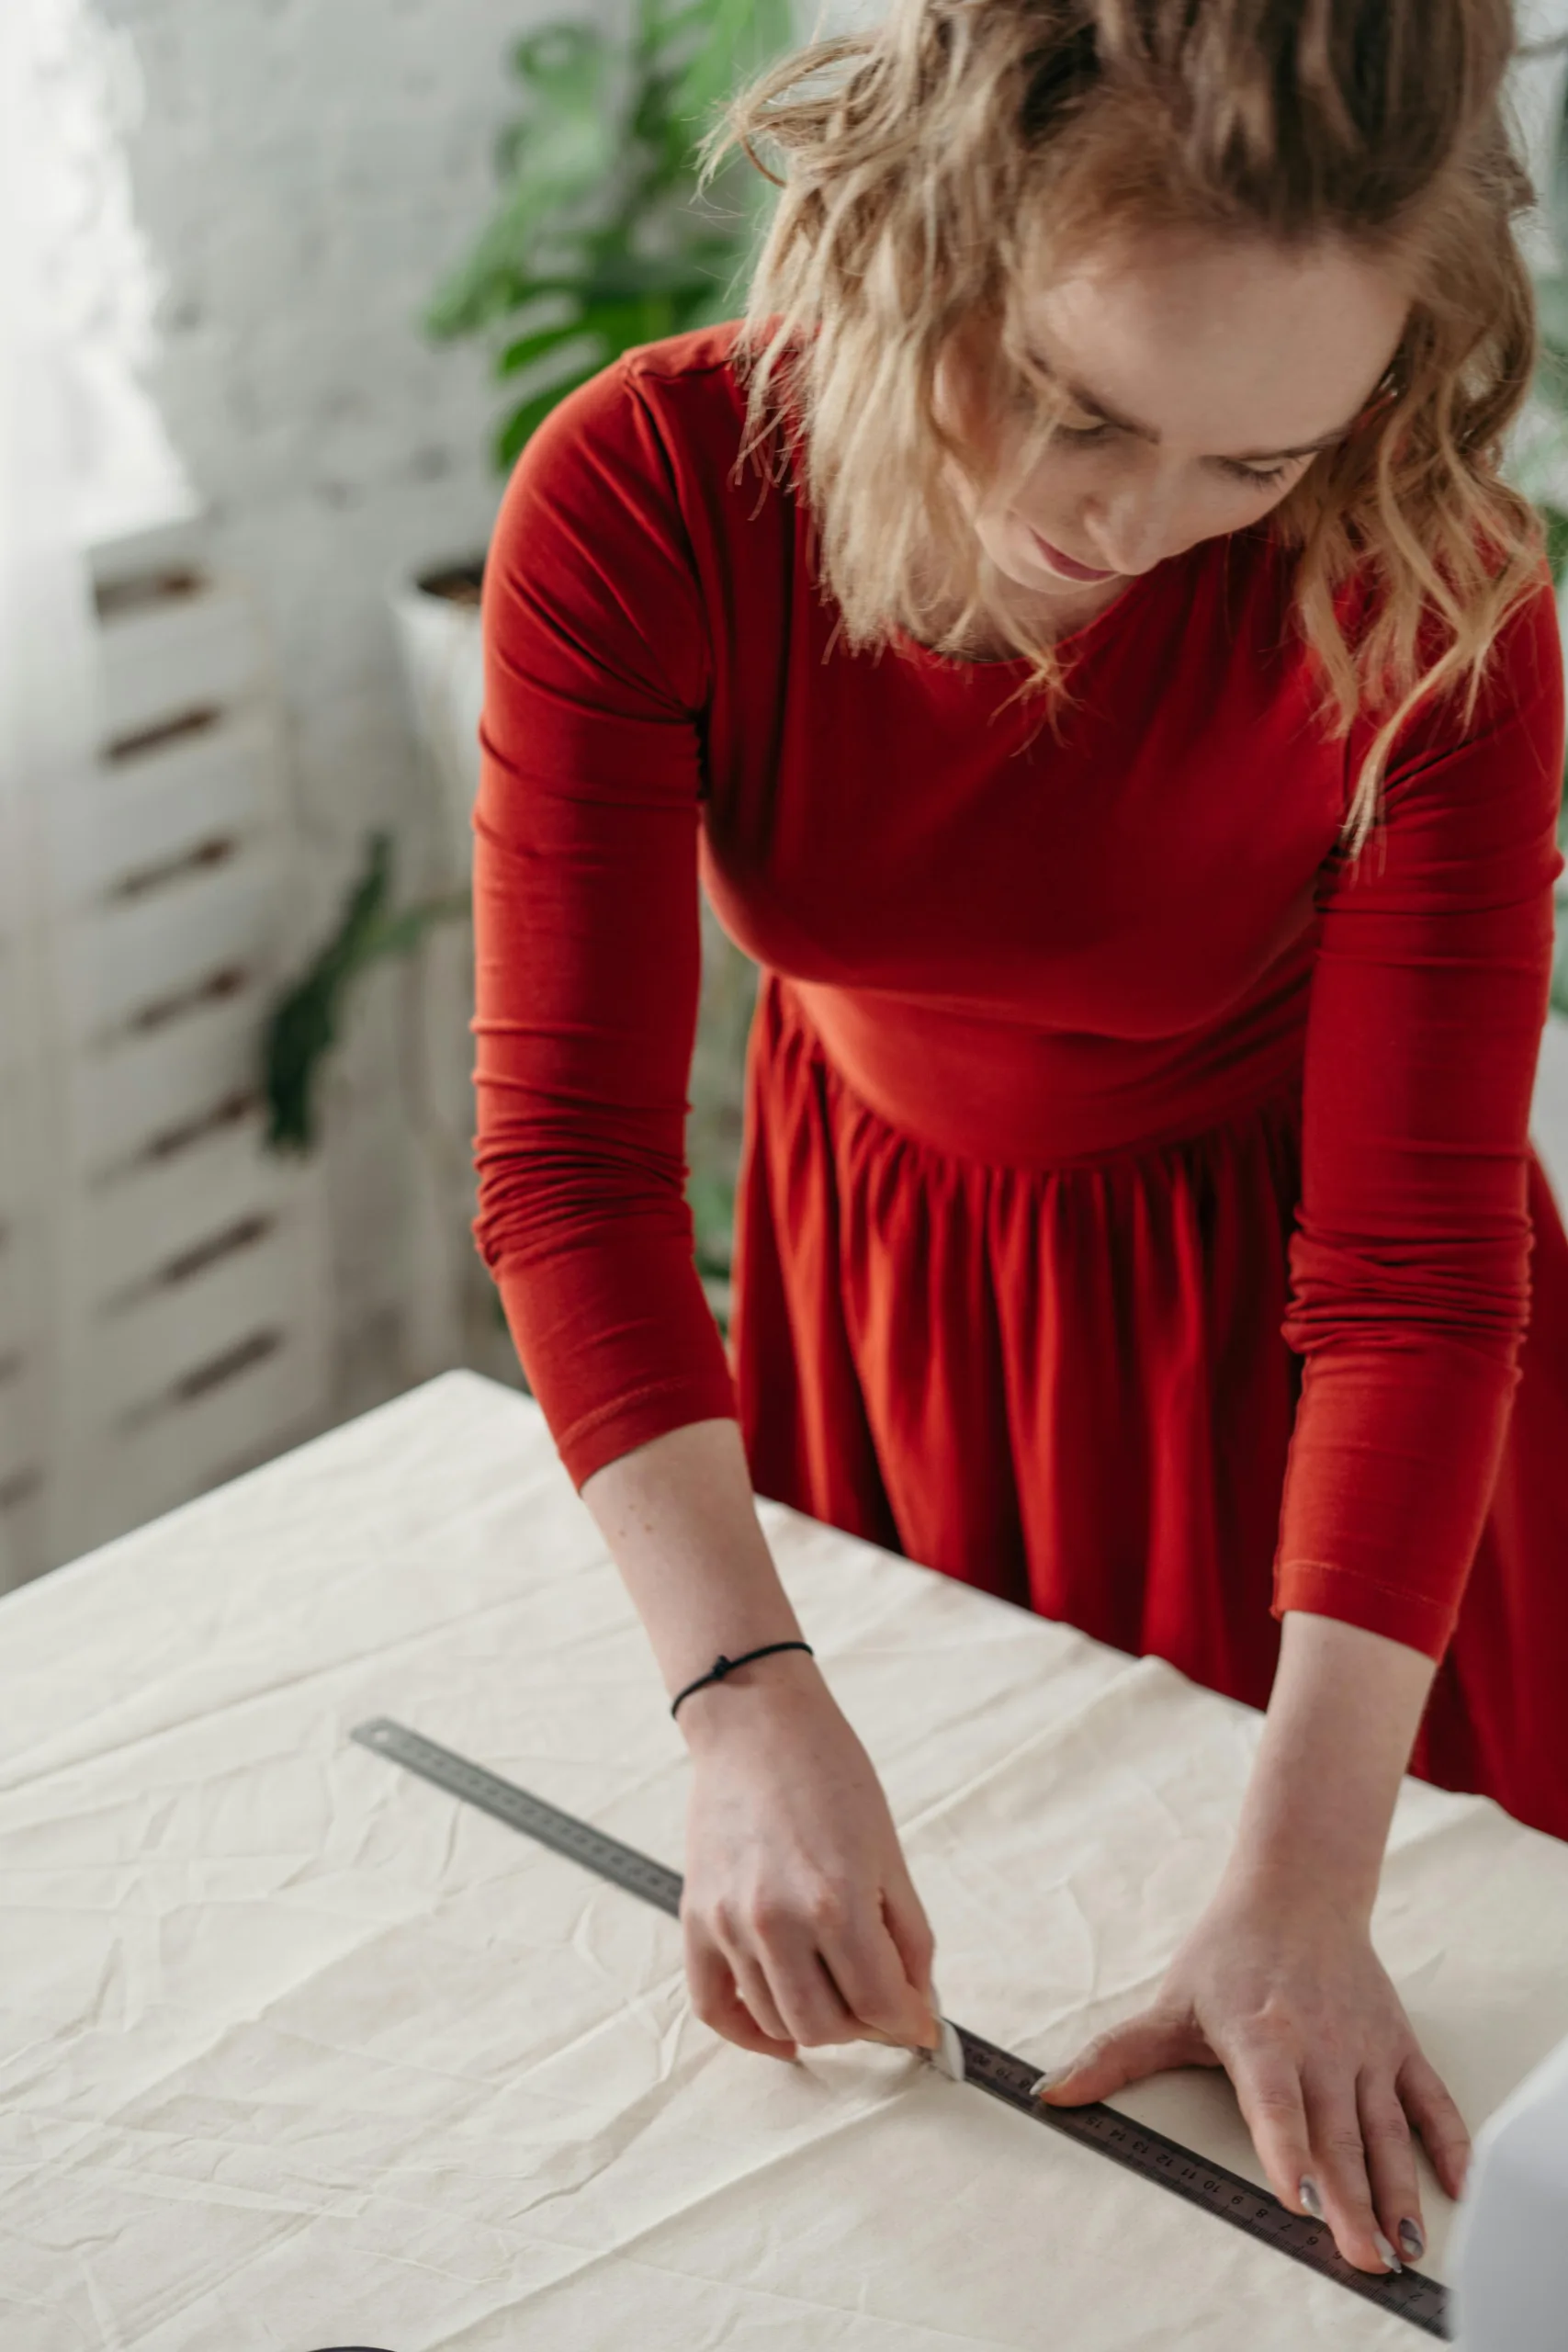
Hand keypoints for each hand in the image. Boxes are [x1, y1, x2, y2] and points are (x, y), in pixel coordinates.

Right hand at [678, 1651, 939, 2062]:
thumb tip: (916, 2003)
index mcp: (837, 1903)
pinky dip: (748, 2033)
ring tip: (837, 1996)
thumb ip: (908, 1938)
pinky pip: (713, 2006)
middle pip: (827, 2026)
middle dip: (865, 2026)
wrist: (756, 1724)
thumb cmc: (831, 1774)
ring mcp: (729, 1924)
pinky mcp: (695, 1919)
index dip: (909, 2021)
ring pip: (776, 2021)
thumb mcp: (890, 1853)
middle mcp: (777, 1922)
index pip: (880, 2004)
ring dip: (816, 2026)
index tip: (919, 2022)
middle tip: (880, 2003)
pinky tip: (781, 2033)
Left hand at [1035, 1874, 1470, 2275]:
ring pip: (1384, 2129)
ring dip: (1398, 2188)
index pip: (1275, 2103)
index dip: (1289, 2151)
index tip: (1304, 2199)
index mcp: (1262, 2036)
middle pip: (1336, 2133)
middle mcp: (1320, 2046)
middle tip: (1366, 2259)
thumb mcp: (1170, 2004)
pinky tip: (1456, 2188)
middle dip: (1352, 2201)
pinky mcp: (1397, 2045)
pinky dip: (1448, 2142)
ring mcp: (1364, 2048)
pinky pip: (1429, 2100)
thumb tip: (1052, 2094)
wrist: (1297, 1890)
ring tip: (1405, 2245)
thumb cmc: (1230, 1951)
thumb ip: (1115, 2056)